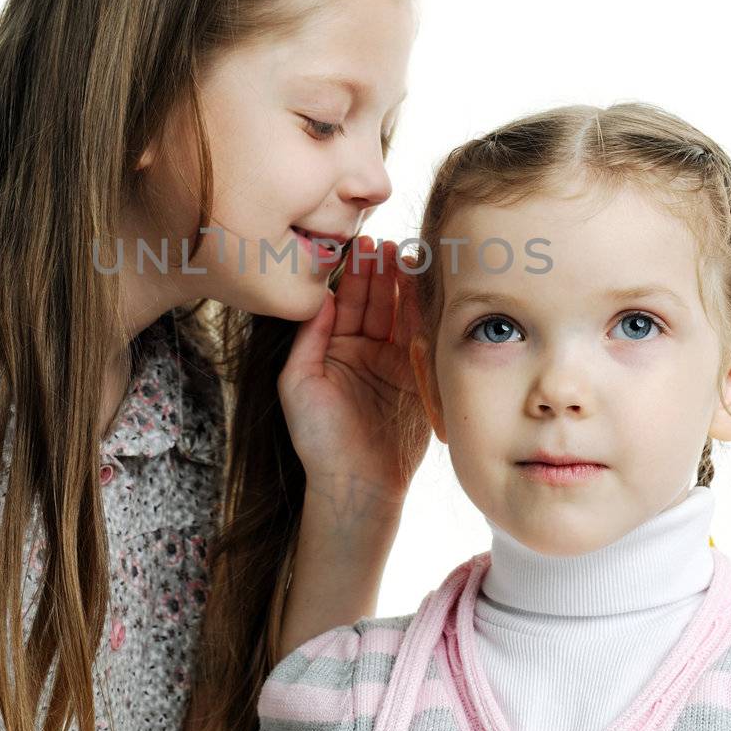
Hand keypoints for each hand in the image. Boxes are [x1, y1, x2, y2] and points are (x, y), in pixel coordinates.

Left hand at [278, 235, 431, 515]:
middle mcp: (367, 351)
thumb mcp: (299, 383)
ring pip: (404, 315)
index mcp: (335, 348)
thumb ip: (309, 338)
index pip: (348, 301)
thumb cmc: (319, 439)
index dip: (356, 274)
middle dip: (385, 272)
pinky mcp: (423, 381)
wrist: (357, 486)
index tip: (365, 246)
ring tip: (413, 257)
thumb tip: (323, 296)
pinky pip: (427, 342)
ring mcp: (397, 364)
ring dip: (408, 287)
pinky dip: (428, 316)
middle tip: (392, 244)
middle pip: (379, 301)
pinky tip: (431, 292)